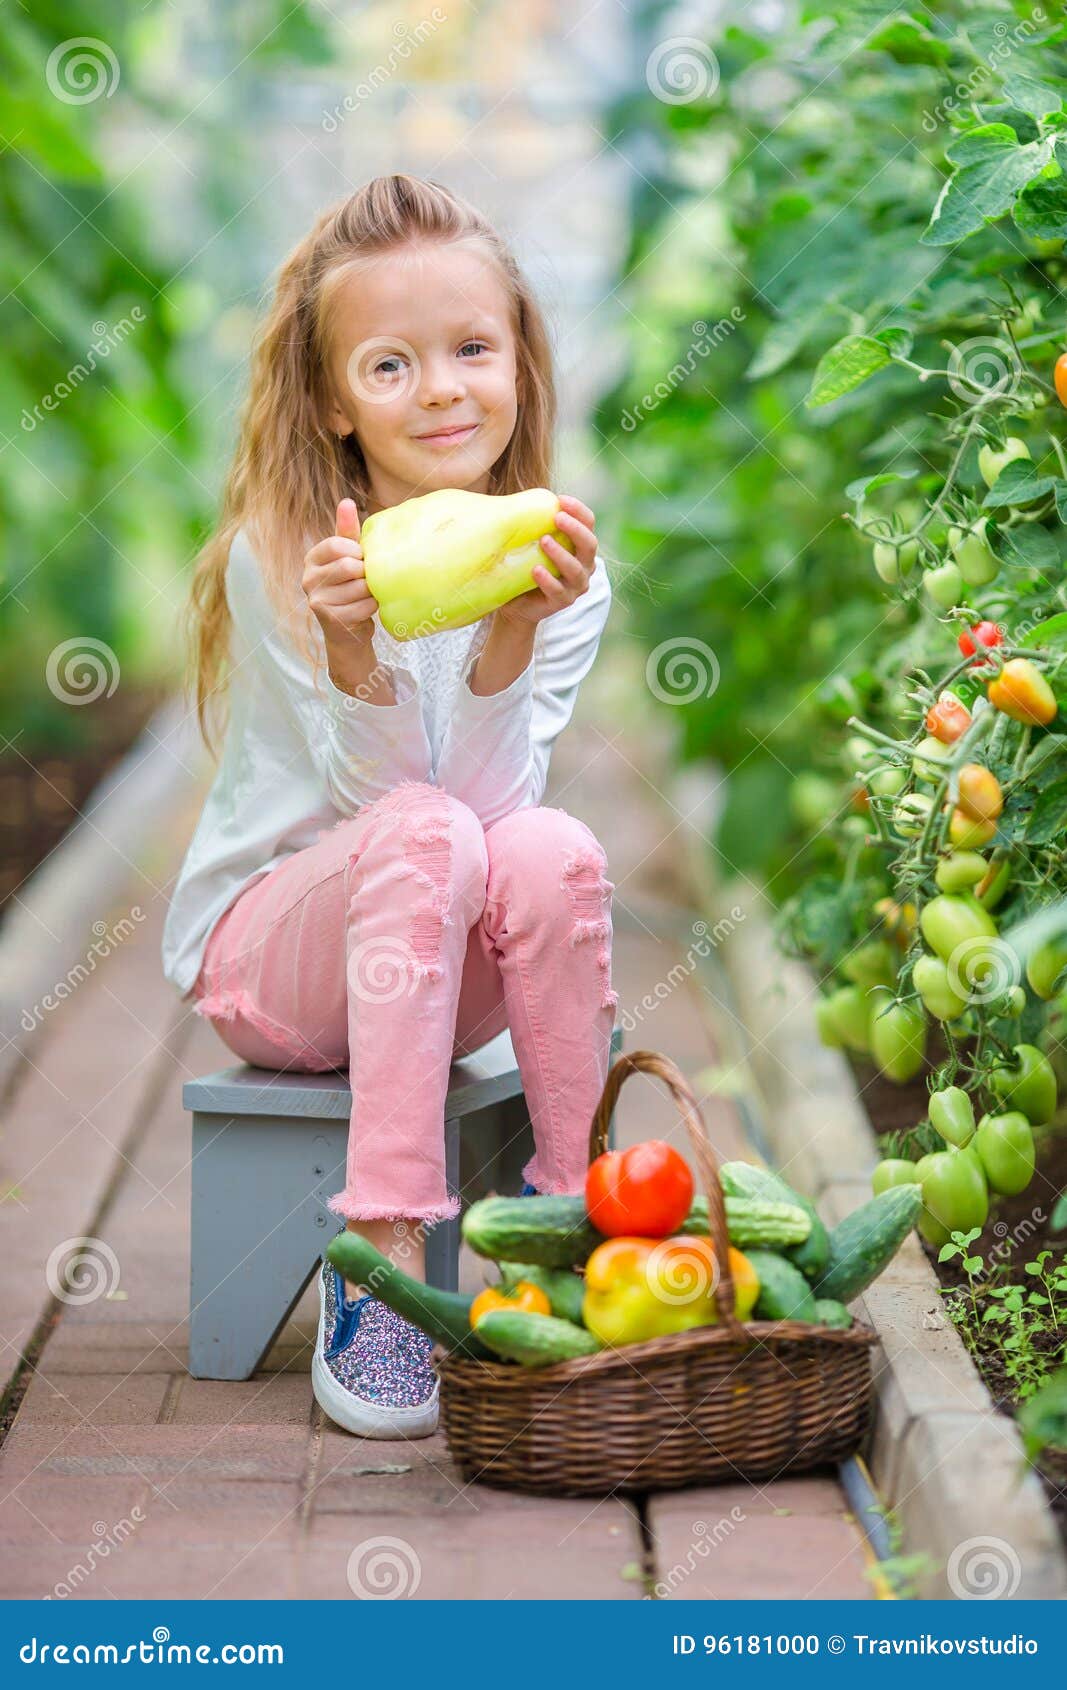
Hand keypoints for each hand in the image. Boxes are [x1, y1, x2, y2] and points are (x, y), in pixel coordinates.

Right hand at [302, 499, 377, 649]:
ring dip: (371, 590)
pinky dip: (372, 606)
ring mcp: (316, 601)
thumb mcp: (349, 555)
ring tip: (368, 593)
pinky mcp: (329, 620)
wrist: (349, 630)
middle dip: (365, 572)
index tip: (362, 558)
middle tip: (368, 578)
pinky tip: (368, 607)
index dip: (356, 551)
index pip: (336, 545)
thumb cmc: (351, 585)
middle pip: (347, 567)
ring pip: (357, 587)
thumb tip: (346, 502)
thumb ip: (347, 530)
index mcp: (312, 558)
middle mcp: (308, 579)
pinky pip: (362, 607)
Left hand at [492, 494, 596, 632]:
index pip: (588, 523)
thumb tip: (516, 499)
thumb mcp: (529, 542)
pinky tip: (535, 570)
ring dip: (560, 553)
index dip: (578, 510)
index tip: (560, 499)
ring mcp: (576, 585)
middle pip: (589, 544)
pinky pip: (559, 591)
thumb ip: (531, 524)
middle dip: (575, 529)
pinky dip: (548, 580)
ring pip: (575, 569)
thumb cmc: (525, 566)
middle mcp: (584, 565)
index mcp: (580, 546)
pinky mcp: (563, 601)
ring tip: (544, 541)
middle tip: (557, 517)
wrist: (517, 603)